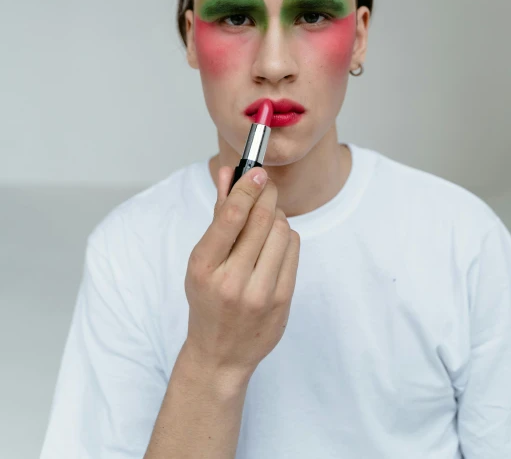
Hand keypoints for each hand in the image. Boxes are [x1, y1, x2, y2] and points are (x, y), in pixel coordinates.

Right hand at [183, 165, 299, 383]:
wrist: (220, 354)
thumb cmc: (207, 300)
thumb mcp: (201, 260)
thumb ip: (217, 214)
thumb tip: (228, 172)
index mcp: (204, 268)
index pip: (231, 218)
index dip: (246, 189)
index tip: (257, 172)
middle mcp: (232, 281)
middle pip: (261, 220)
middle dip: (266, 195)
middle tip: (265, 184)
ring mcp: (260, 293)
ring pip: (281, 231)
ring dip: (275, 216)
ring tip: (265, 220)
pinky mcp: (282, 301)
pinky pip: (293, 250)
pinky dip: (285, 237)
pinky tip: (274, 242)